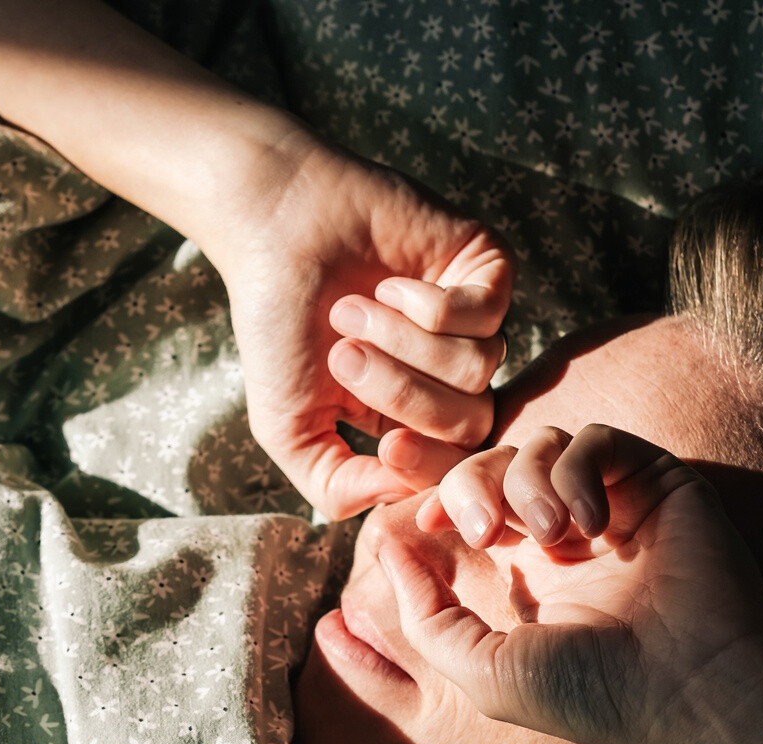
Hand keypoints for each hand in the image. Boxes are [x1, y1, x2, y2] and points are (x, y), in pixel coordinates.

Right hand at [209, 136, 511, 519]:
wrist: (275, 229)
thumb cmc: (278, 325)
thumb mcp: (289, 427)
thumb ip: (335, 484)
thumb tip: (399, 496)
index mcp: (413, 412)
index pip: (453, 465)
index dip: (425, 465)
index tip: (385, 447)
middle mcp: (451, 370)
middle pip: (472, 422)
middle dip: (404, 396)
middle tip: (345, 357)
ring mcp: (476, 319)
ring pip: (479, 367)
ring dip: (404, 342)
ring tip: (352, 309)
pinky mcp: (488, 268)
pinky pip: (486, 314)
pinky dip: (428, 306)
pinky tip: (389, 284)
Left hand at [379, 424, 762, 743]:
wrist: (692, 688)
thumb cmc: (593, 694)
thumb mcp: (484, 671)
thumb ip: (426, 616)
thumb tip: (384, 550)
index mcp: (525, 574)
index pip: (466, 506)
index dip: (435, 498)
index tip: (422, 519)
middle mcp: (567, 534)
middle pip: (493, 464)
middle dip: (471, 484)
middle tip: (486, 530)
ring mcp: (613, 504)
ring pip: (541, 443)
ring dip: (529, 480)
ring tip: (555, 534)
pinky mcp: (656, 482)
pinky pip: (596, 438)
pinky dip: (579, 469)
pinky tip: (592, 523)